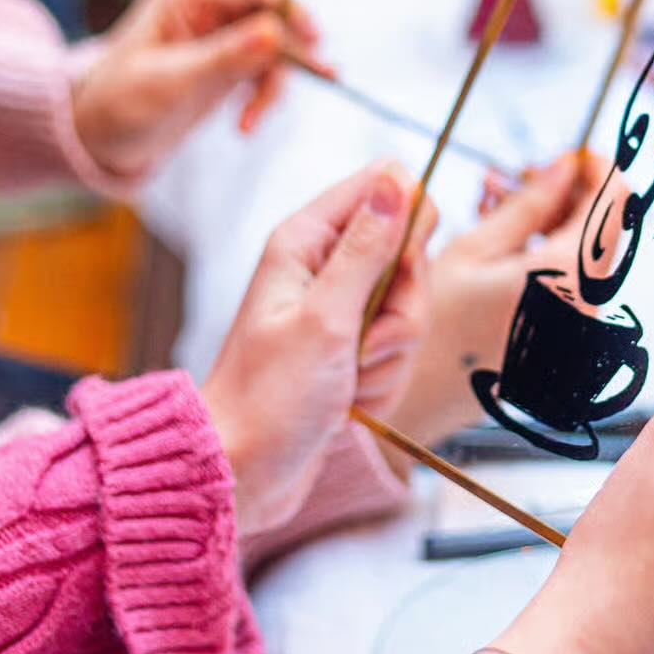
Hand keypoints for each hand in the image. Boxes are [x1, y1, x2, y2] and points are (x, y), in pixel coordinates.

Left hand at [71, 0, 328, 175]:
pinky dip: (263, 98)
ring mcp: (219, 34)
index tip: (318, 42)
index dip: (293, 14)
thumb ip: (225, 58)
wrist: (97, 138)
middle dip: (287, 59)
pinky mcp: (226, 62)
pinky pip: (264, 72)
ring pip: (275, 51)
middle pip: (274, 21)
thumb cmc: (119, 104)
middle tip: (320, 81)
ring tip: (250, 125)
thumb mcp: (172, 83)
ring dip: (273, 88)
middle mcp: (209, 6)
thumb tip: (274, 33)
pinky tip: (246, 125)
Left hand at [201, 162, 438, 534]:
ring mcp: (342, 309)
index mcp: (308, 240)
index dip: (409, 224)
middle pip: (411, 255)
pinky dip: (383, 382)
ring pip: (411, 309)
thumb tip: (397, 180)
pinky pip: (400, 350)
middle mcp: (326, 266)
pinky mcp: (353, 348)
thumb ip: (367, 249)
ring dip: (390, 356)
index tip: (397, 272)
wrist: (243, 473)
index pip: (386, 186)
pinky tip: (349, 401)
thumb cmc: (268, 399)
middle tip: (360, 346)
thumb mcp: (326, 319)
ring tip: (348, 382)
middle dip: (402, 311)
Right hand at [387, 152, 619, 448]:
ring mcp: (584, 327)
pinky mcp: (572, 340)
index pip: (616, 201)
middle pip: (604, 225)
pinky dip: (548, 250)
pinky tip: (502, 237)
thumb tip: (565, 168)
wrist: (422, 402)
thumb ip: (527, 205)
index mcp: (566, 278)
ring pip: (587, 250)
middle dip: (566, 190)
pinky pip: (575, 279)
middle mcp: (589, 305)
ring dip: (551, 217)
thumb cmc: (435, 327)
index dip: (596, 167)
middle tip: (515, 176)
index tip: (562, 156)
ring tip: (493, 199)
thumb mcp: (472, 251)